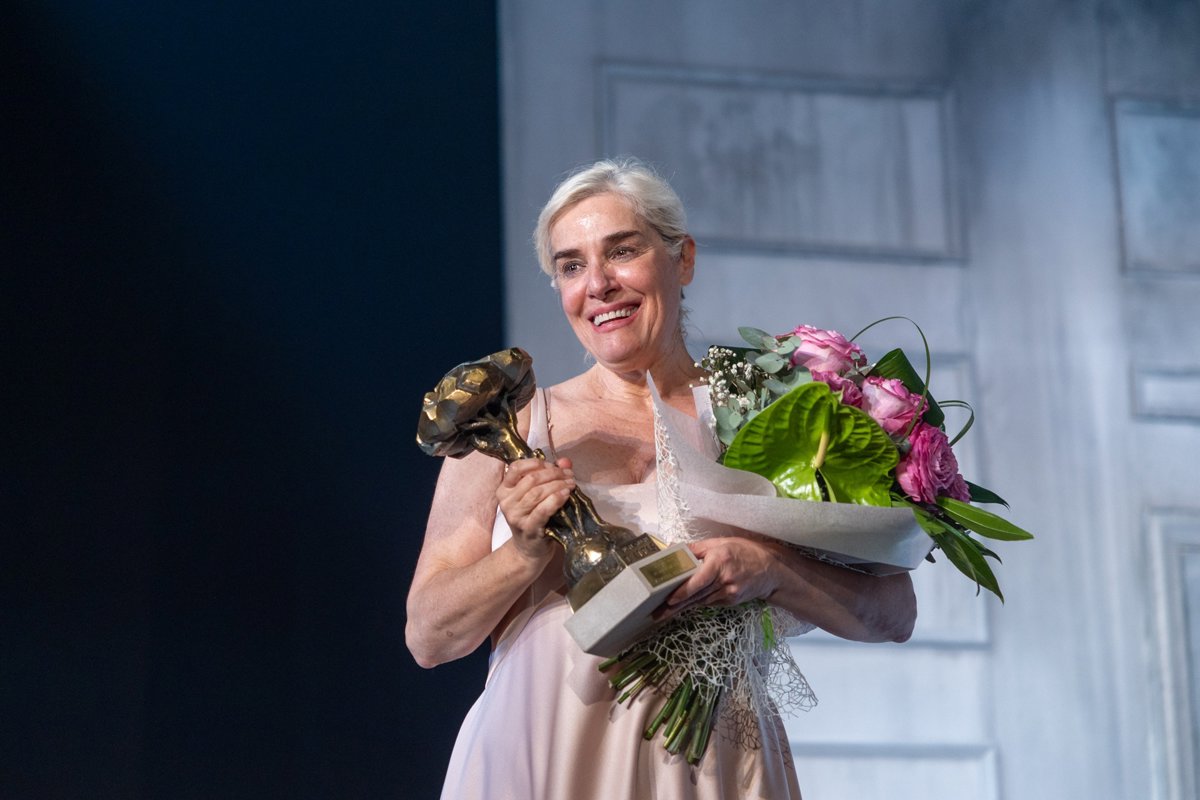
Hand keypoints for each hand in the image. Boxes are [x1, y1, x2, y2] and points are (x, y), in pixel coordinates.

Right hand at [496, 456, 574, 560]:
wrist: (529, 550)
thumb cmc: (534, 518)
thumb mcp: (537, 495)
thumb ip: (550, 475)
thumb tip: (565, 461)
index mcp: (504, 489)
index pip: (516, 467)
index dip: (537, 463)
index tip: (553, 465)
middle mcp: (506, 502)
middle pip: (531, 479)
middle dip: (554, 473)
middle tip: (569, 475)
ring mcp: (515, 516)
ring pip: (537, 492)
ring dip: (557, 485)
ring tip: (571, 484)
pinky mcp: (528, 528)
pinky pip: (542, 509)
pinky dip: (556, 499)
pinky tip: (566, 495)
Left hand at [659, 537, 781, 617]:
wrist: (771, 571)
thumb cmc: (745, 552)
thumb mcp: (721, 542)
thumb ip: (697, 548)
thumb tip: (675, 550)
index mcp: (720, 561)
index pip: (698, 580)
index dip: (682, 592)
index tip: (669, 599)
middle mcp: (724, 579)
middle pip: (696, 595)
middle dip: (675, 606)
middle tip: (657, 614)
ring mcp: (728, 593)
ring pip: (701, 601)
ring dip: (682, 608)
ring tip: (664, 614)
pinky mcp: (731, 601)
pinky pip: (709, 602)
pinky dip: (697, 603)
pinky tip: (683, 607)